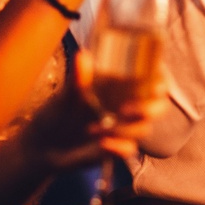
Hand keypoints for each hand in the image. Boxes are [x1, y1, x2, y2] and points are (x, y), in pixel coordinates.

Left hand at [26, 51, 166, 170]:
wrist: (43, 146)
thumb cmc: (56, 111)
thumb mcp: (65, 94)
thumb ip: (78, 78)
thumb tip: (83, 56)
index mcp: (120, 82)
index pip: (153, 75)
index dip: (161, 77)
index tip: (155, 81)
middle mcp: (127, 102)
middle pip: (158, 104)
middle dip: (149, 108)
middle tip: (126, 110)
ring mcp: (124, 126)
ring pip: (143, 127)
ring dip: (123, 129)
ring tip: (93, 129)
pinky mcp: (117, 146)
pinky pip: (130, 148)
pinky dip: (119, 147)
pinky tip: (102, 143)